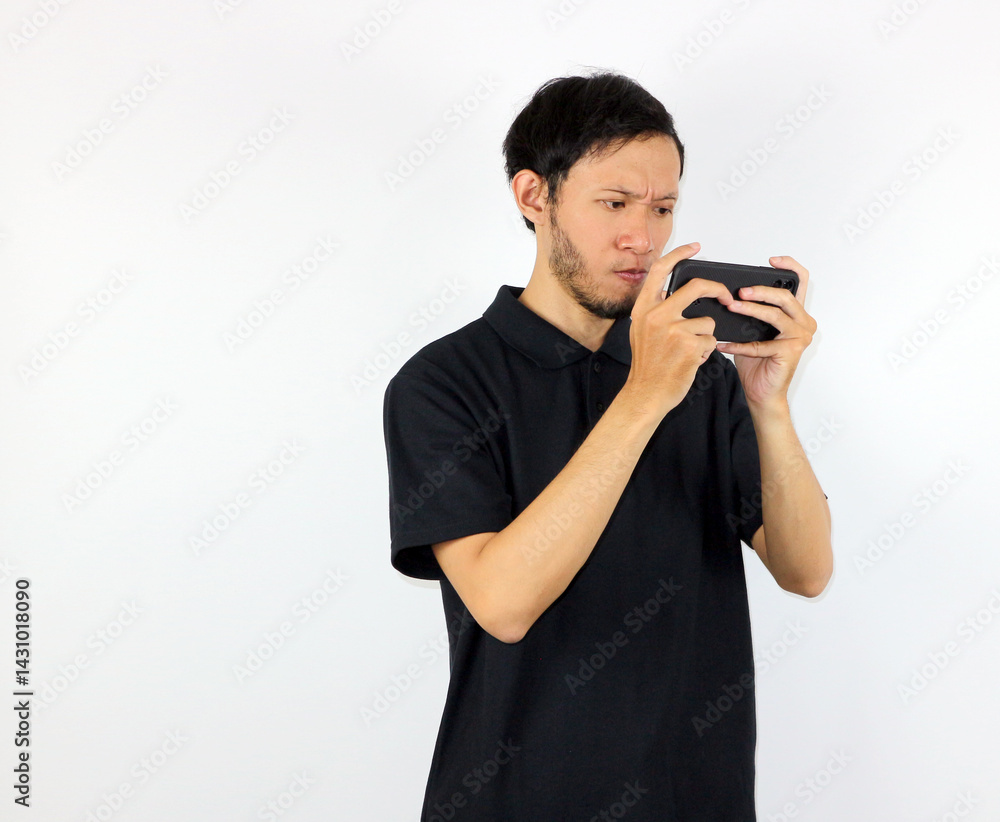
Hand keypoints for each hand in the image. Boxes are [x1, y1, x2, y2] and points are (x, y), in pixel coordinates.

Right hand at [624, 242, 735, 419]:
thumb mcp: (642, 331)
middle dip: (717, 291)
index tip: (695, 247)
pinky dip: (707, 352)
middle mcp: (657, 315)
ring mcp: (673, 329)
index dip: (679, 254)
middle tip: (726, 298)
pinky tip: (692, 361)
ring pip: (708, 320)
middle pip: (696, 287)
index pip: (661, 270)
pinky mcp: (689, 344)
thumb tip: (673, 291)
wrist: (646, 394)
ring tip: (690, 352)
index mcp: (644, 308)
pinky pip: (711, 340)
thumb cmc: (648, 366)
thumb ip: (656, 310)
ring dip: (705, 337)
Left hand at [716, 256, 815, 407]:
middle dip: (760, 290)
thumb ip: (751, 312)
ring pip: (775, 315)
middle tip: (739, 292)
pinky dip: (738, 344)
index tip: (772, 261)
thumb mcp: (753, 331)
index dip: (789, 267)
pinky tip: (723, 344)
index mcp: (797, 314)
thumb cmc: (758, 363)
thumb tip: (730, 295)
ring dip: (749, 311)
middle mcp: (804, 323)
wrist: (762, 393)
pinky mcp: (791, 351)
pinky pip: (760, 343)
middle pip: (785, 296)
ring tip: (731, 307)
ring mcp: (800, 337)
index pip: (800, 283)